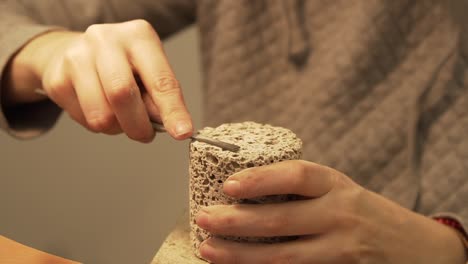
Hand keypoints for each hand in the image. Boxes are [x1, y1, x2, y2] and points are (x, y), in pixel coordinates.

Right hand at [4, 20, 191, 141]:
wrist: (71, 51)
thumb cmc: (122, 65)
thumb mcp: (149, 71)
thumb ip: (159, 97)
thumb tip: (171, 125)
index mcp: (138, 36)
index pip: (160, 79)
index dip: (172, 110)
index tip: (182, 132)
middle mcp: (106, 40)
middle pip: (122, 94)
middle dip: (138, 126)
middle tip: (145, 135)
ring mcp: (77, 57)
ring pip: (101, 115)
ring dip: (117, 128)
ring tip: (121, 117)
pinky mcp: (57, 79)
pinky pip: (85, 121)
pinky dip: (99, 126)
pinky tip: (100, 108)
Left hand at [195, 160, 466, 263]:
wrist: (419, 250)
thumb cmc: (369, 215)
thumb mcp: (342, 191)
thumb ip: (306, 191)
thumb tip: (249, 188)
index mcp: (337, 186)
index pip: (296, 176)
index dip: (260, 179)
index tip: (228, 186)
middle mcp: (340, 215)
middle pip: (280, 218)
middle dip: (236, 221)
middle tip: (204, 219)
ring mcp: (341, 249)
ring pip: (282, 256)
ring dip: (241, 255)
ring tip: (209, 250)